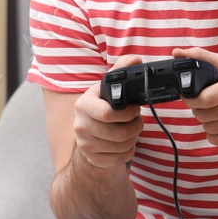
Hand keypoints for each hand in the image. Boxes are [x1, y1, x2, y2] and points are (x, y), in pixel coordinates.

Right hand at [73, 54, 144, 168]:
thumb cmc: (104, 106)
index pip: (108, 114)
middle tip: (137, 121)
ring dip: (133, 138)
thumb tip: (135, 59)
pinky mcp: (92, 159)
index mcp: (84, 105)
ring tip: (131, 130)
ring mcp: (85, 144)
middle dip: (135, 126)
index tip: (135, 110)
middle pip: (119, 133)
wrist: (89, 131)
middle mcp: (80, 126)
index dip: (127, 113)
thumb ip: (122, 69)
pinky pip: (120, 158)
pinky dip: (128, 151)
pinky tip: (125, 142)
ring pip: (122, 146)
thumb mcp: (109, 87)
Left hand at [173, 46, 217, 149]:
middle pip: (202, 115)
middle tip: (207, 104)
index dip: (190, 99)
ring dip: (207, 121)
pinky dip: (214, 133)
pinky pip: (215, 140)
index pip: (204, 99)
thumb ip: (202, 57)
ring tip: (217, 113)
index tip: (188, 96)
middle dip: (199, 109)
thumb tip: (177, 52)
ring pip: (207, 128)